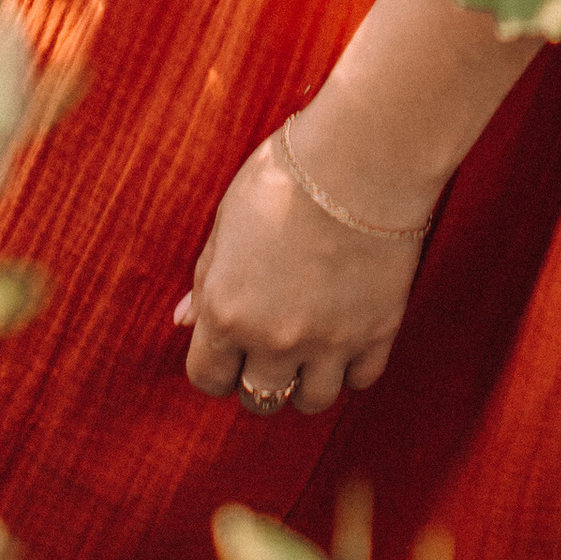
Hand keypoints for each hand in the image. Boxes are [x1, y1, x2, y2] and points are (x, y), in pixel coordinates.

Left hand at [174, 129, 419, 417]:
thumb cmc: (284, 177)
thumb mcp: (227, 222)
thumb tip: (184, 321)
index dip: (217, 366)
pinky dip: (352, 364)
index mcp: (227, 311)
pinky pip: (360, 379)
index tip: (229, 347)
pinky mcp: (376, 333)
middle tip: (270, 345)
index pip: (208, 379)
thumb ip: (207, 281)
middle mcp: (274, 338)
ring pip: (311, 400)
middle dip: (258, 376)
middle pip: (259, 399)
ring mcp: (328, 342)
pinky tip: (347, 331)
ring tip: (310, 344)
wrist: (360, 158)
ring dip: (306, 379)